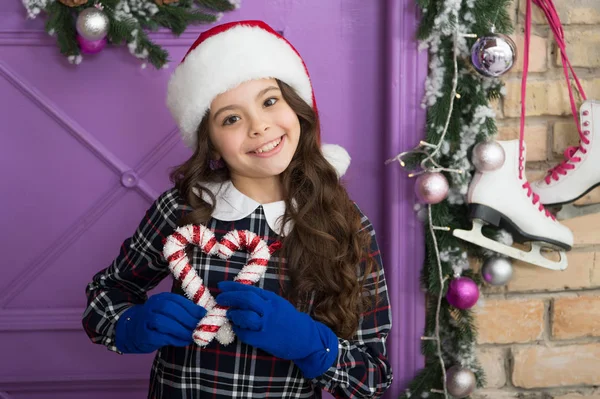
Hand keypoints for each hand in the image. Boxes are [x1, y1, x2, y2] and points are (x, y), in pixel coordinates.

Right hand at [115, 292, 206, 353]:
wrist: (131, 330)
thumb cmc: (156, 322)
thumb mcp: (168, 312)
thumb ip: (182, 313)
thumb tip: (202, 318)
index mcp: (161, 298)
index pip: (177, 300)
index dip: (192, 308)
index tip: (204, 315)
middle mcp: (152, 306)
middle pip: (171, 309)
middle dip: (188, 318)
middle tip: (199, 327)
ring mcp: (145, 319)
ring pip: (164, 322)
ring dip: (181, 330)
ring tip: (192, 335)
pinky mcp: (143, 334)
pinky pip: (160, 337)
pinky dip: (174, 339)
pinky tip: (183, 341)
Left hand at [216, 282, 337, 377]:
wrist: (306, 338)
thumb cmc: (290, 320)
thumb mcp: (278, 304)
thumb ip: (262, 301)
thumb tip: (240, 297)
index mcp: (272, 299)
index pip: (250, 289)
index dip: (233, 287)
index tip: (221, 286)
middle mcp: (270, 310)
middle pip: (246, 299)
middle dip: (230, 298)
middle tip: (220, 299)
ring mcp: (267, 325)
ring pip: (246, 316)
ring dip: (234, 315)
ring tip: (230, 315)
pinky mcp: (265, 340)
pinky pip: (246, 334)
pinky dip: (239, 330)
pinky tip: (238, 328)